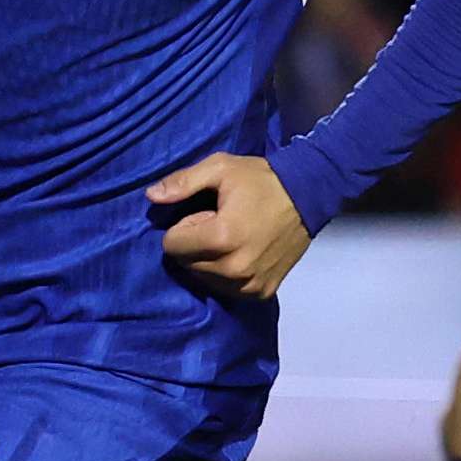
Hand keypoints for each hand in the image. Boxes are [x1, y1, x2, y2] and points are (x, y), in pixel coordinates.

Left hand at [150, 153, 312, 298]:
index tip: (207, 214)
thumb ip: (183, 182)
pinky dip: (227, 274)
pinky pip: (226, 289)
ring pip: (204, 279)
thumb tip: (151, 197)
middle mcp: (234, 268)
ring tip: (232, 239)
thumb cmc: (261, 180)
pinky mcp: (261, 292)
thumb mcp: (221, 168)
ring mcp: (249, 284)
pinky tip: (243, 253)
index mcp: (221, 237)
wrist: (308, 196)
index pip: (172, 245)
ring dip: (209, 261)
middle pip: (186, 264)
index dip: (185, 226)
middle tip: (221, 224)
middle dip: (195, 244)